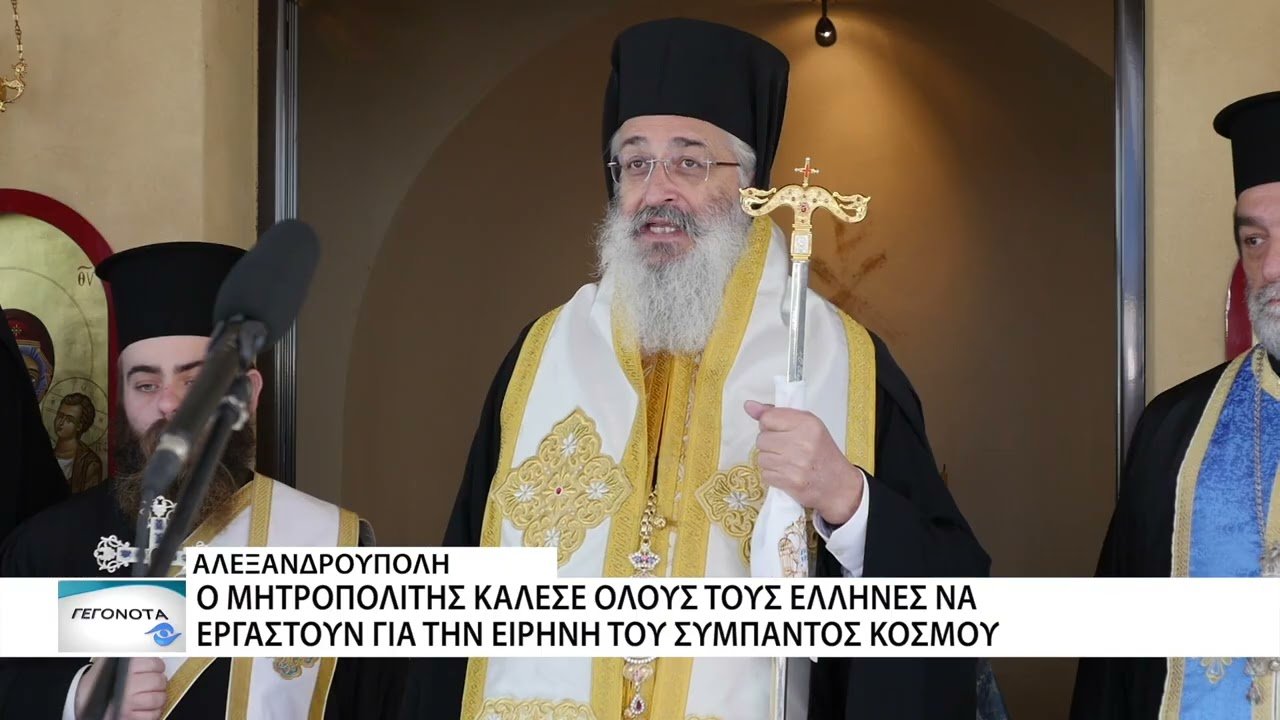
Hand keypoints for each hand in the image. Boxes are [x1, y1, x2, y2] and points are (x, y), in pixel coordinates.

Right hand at [75, 657, 166, 719]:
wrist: (82, 699)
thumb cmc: (100, 680)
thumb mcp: (113, 660)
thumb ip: (130, 653)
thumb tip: (146, 644)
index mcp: (127, 667)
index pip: (156, 664)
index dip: (157, 666)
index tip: (155, 668)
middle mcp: (128, 685)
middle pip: (158, 682)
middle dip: (158, 682)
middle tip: (153, 683)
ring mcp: (129, 703)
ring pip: (158, 699)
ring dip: (158, 697)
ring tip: (151, 695)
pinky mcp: (129, 717)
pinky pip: (153, 715)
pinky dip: (153, 712)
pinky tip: (146, 707)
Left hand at [745, 400, 864, 524]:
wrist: (839, 485)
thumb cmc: (822, 452)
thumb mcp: (807, 426)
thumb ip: (777, 414)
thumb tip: (748, 405)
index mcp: (807, 423)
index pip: (768, 418)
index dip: (769, 425)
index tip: (779, 431)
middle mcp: (802, 442)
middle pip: (761, 439)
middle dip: (769, 444)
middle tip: (785, 449)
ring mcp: (796, 463)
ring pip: (761, 457)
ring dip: (770, 461)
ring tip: (786, 462)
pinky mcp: (791, 482)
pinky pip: (765, 474)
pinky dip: (773, 475)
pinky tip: (786, 474)